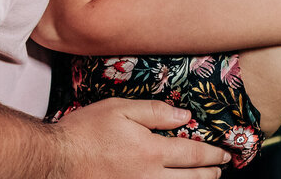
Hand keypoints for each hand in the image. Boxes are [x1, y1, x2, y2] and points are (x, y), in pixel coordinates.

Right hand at [52, 97, 230, 177]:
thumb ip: (155, 112)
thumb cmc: (85, 131)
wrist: (56, 160)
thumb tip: (184, 116)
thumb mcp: (120, 108)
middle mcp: (149, 176)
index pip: (193, 154)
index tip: (224, 154)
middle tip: (220, 168)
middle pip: (191, 178)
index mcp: (151, 151)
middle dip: (210, 173)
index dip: (212, 154)